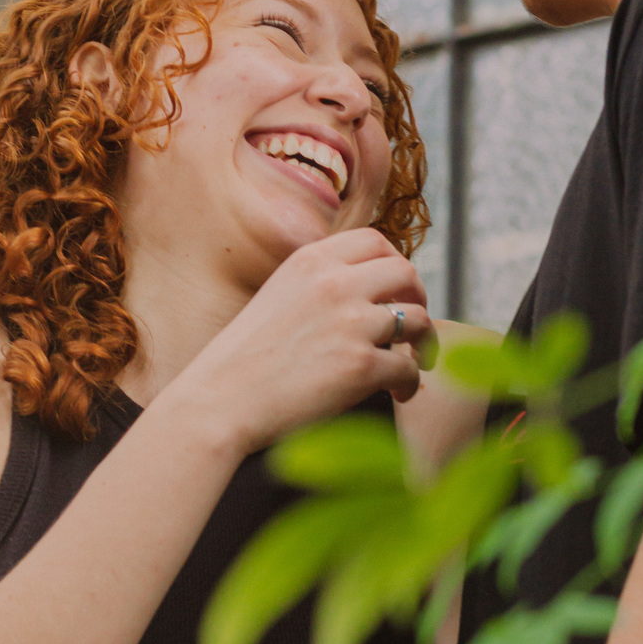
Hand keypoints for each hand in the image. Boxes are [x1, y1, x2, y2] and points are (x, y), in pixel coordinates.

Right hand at [181, 228, 433, 452]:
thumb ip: (318, 283)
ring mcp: (350, 323)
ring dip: (423, 341)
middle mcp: (334, 283)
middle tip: (413, 325)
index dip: (395, 265)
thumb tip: (365, 286)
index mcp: (311, 261)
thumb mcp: (277, 295)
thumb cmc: (244, 359)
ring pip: (418, 319)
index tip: (396, 291)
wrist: (218, 401)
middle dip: (418, 298)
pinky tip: (398, 393)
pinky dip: (409, 382)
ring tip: (414, 361)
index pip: (376, 242)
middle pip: (406, 273)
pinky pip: (408, 367)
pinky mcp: (359, 366)